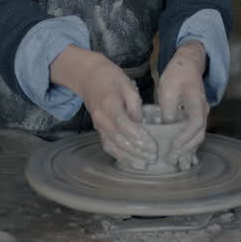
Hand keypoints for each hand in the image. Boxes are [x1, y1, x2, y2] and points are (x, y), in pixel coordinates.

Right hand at [56, 48, 156, 168]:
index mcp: (110, 105)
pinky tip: (130, 161)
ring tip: (143, 164)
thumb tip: (142, 122)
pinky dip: (119, 155)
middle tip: (152, 158)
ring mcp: (98, 125)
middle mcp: (102, 118)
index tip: (152, 146)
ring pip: (112, 146)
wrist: (88, 77)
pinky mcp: (98, 129)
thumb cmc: (110, 78)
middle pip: (119, 140)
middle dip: (136, 151)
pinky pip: (107, 145)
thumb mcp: (126, 83)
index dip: (139, 137)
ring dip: (128, 157)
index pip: (125, 126)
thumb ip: (135, 103)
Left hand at [156, 40, 208, 169]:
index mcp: (197, 102)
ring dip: (188, 149)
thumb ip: (168, 107)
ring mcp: (201, 114)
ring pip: (198, 136)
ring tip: (177, 162)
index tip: (174, 145)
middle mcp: (203, 110)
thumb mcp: (168, 88)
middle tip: (172, 158)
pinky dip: (189, 145)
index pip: (195, 123)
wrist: (188, 64)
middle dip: (187, 148)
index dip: (185, 137)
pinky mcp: (196, 116)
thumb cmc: (178, 74)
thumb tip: (166, 125)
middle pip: (199, 134)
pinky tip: (183, 156)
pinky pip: (195, 133)